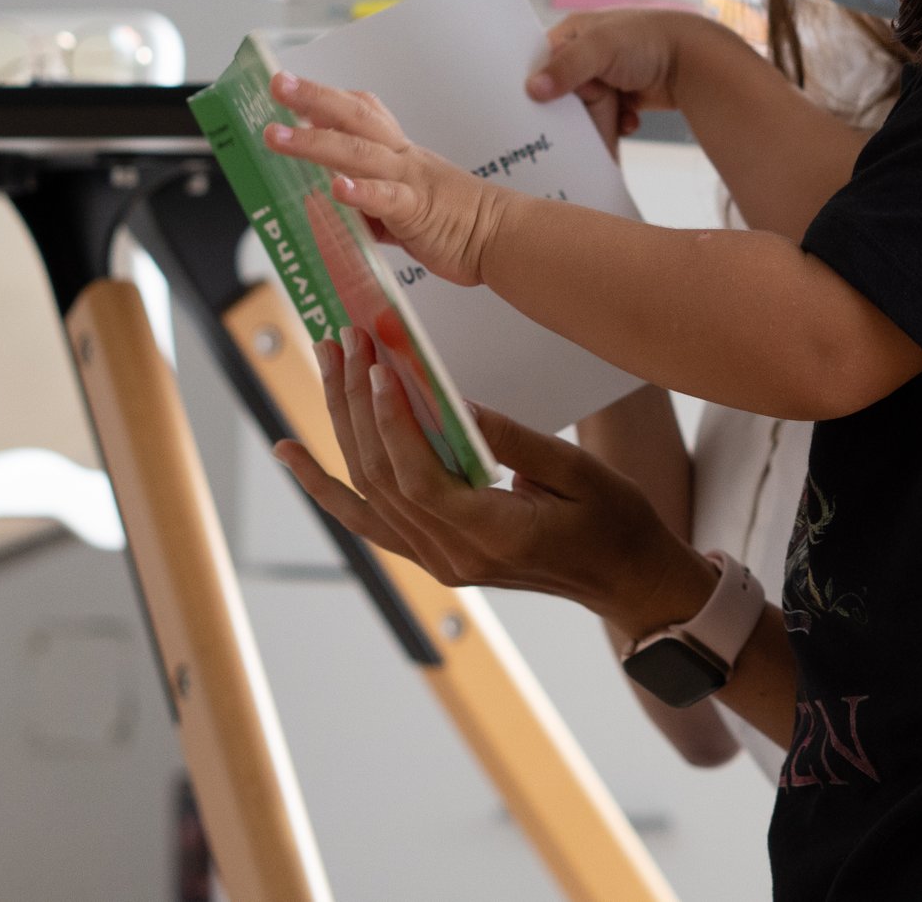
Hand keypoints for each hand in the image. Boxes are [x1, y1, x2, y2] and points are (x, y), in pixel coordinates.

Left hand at [264, 72, 503, 285]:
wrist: (503, 236)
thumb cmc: (459, 223)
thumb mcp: (408, 203)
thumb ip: (370, 201)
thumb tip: (335, 204)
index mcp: (400, 155)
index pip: (364, 113)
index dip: (328, 98)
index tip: (293, 87)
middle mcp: (402, 159)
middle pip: (355, 118)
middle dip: (313, 99)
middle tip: (278, 84)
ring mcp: (409, 181)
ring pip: (358, 154)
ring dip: (314, 143)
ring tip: (277, 136)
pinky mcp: (418, 212)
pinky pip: (386, 199)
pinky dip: (360, 192)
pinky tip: (336, 188)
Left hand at [272, 328, 718, 638]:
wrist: (626, 578)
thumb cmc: (616, 521)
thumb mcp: (578, 471)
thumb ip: (513, 440)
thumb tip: (456, 403)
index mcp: (494, 535)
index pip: (419, 479)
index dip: (392, 423)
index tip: (380, 366)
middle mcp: (453, 556)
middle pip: (382, 479)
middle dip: (356, 404)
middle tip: (343, 342)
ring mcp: (439, 560)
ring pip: (369, 492)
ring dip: (341, 427)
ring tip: (325, 366)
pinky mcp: (435, 554)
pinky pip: (369, 520)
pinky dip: (327, 488)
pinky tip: (295, 455)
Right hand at [528, 9, 709, 145]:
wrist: (694, 62)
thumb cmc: (649, 41)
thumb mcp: (600, 48)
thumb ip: (566, 66)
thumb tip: (534, 88)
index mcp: (575, 33)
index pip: (541, 60)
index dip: (537, 83)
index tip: (534, 106)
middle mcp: (588, 53)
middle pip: (563, 90)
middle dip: (572, 107)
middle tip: (576, 119)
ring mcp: (607, 75)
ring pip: (586, 108)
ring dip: (598, 118)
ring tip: (612, 116)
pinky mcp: (624, 95)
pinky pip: (609, 116)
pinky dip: (617, 122)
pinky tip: (629, 119)